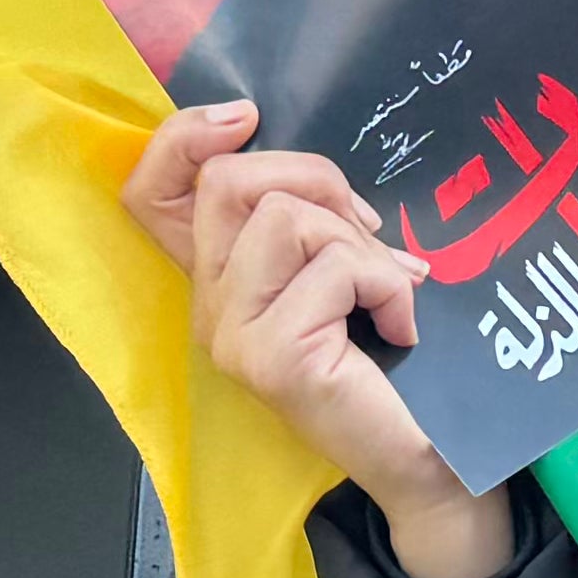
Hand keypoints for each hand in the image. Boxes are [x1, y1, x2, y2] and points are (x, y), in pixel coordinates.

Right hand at [121, 102, 514, 577]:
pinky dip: (387, 284)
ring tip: (389, 287)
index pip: (150, 191)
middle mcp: (210, 308)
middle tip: (367, 226)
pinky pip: (335, 268)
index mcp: (220, 281)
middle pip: (229, 182)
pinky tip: (401, 326)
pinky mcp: (272, 357)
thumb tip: (326, 184)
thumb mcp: (342, 273)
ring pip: (283, 218)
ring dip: (357, 241)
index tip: (247, 116)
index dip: (183, 136)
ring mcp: (234, 335)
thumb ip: (315, 225)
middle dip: (314, 178)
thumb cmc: (393, 366)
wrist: (427, 461)